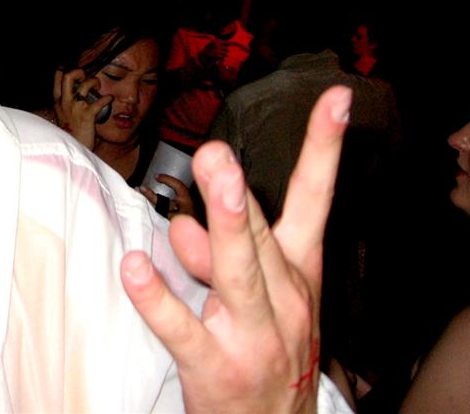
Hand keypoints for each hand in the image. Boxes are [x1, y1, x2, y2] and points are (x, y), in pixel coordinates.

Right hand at [51, 67, 111, 150]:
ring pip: (84, 85)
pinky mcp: (87, 116)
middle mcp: (65, 102)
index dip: (68, 69)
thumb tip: (78, 91)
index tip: (77, 73)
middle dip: (79, 71)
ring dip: (94, 81)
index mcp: (58, 101)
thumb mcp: (63, 115)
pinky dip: (107, 98)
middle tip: (86, 77)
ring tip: (99, 87)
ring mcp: (76, 108)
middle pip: (68, 75)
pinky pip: (99, 101)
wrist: (73, 149)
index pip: (57, 76)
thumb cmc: (70, 133)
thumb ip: (67, 103)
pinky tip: (109, 99)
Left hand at [120, 85, 350, 412]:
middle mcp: (283, 298)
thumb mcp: (262, 296)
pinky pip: (182, 328)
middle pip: (261, 235)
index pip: (315, 199)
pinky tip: (135, 269)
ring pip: (236, 274)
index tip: (335, 101)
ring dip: (222, 229)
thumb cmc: (267, 347)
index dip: (325, 149)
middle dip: (239, 194)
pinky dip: (157, 298)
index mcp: (298, 271)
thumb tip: (184, 224)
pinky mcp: (216, 367)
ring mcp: (252, 335)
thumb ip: (222, 250)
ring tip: (206, 184)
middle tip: (220, 152)